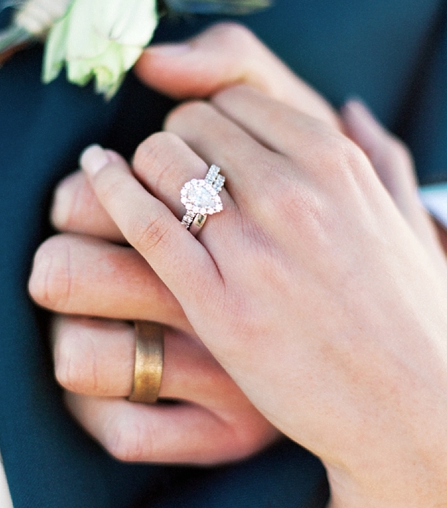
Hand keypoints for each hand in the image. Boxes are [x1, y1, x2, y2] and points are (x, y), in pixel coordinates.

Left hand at [77, 86, 446, 507]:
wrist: (413, 409)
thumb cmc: (411, 313)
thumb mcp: (405, 219)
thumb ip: (382, 154)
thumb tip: (354, 106)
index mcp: (335, 161)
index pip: (234, 98)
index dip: (207, 116)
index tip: (201, 142)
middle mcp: (292, 193)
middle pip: (188, 125)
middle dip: (170, 141)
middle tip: (165, 168)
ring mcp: (253, 249)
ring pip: (158, 162)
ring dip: (138, 166)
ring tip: (136, 184)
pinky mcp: (217, 305)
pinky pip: (143, 222)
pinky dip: (108, 188)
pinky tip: (94, 175)